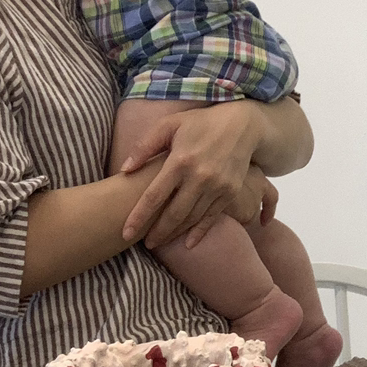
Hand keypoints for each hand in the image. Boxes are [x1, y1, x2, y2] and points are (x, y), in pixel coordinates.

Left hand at [120, 101, 263, 246]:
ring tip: (160, 241)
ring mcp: (217, 187)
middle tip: (145, 244)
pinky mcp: (230, 192)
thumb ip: (145, 146)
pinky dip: (199, 233)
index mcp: (180, 161)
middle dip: (157, 232)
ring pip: (191, 218)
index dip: (139, 217)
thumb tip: (125, 169)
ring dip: (175, 233)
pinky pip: (211, 217)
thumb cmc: (200, 123)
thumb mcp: (169, 124)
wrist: (242, 125)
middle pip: (173, 214)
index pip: (154, 196)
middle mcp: (199, 177)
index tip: (126, 233)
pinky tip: (188, 244)